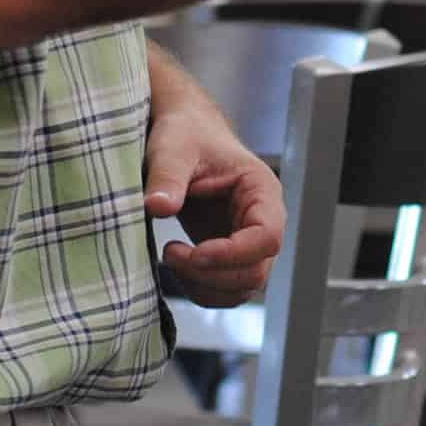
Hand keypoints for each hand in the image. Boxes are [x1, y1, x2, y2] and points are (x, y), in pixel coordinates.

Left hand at [144, 100, 284, 308]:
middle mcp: (263, 220)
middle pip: (257, 270)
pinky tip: (175, 268)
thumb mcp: (173, 147)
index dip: (233, 254)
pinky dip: (201, 290)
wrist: (181, 136)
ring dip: (206, 287)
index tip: (194, 253)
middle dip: (212, 273)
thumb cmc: (185, 134)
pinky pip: (226, 289)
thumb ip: (167, 176)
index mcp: (261, 190)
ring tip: (170, 258)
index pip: (267, 237)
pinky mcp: (228, 255)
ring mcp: (247, 241)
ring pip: (243, 287)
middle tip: (170, 253)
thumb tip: (158, 207)